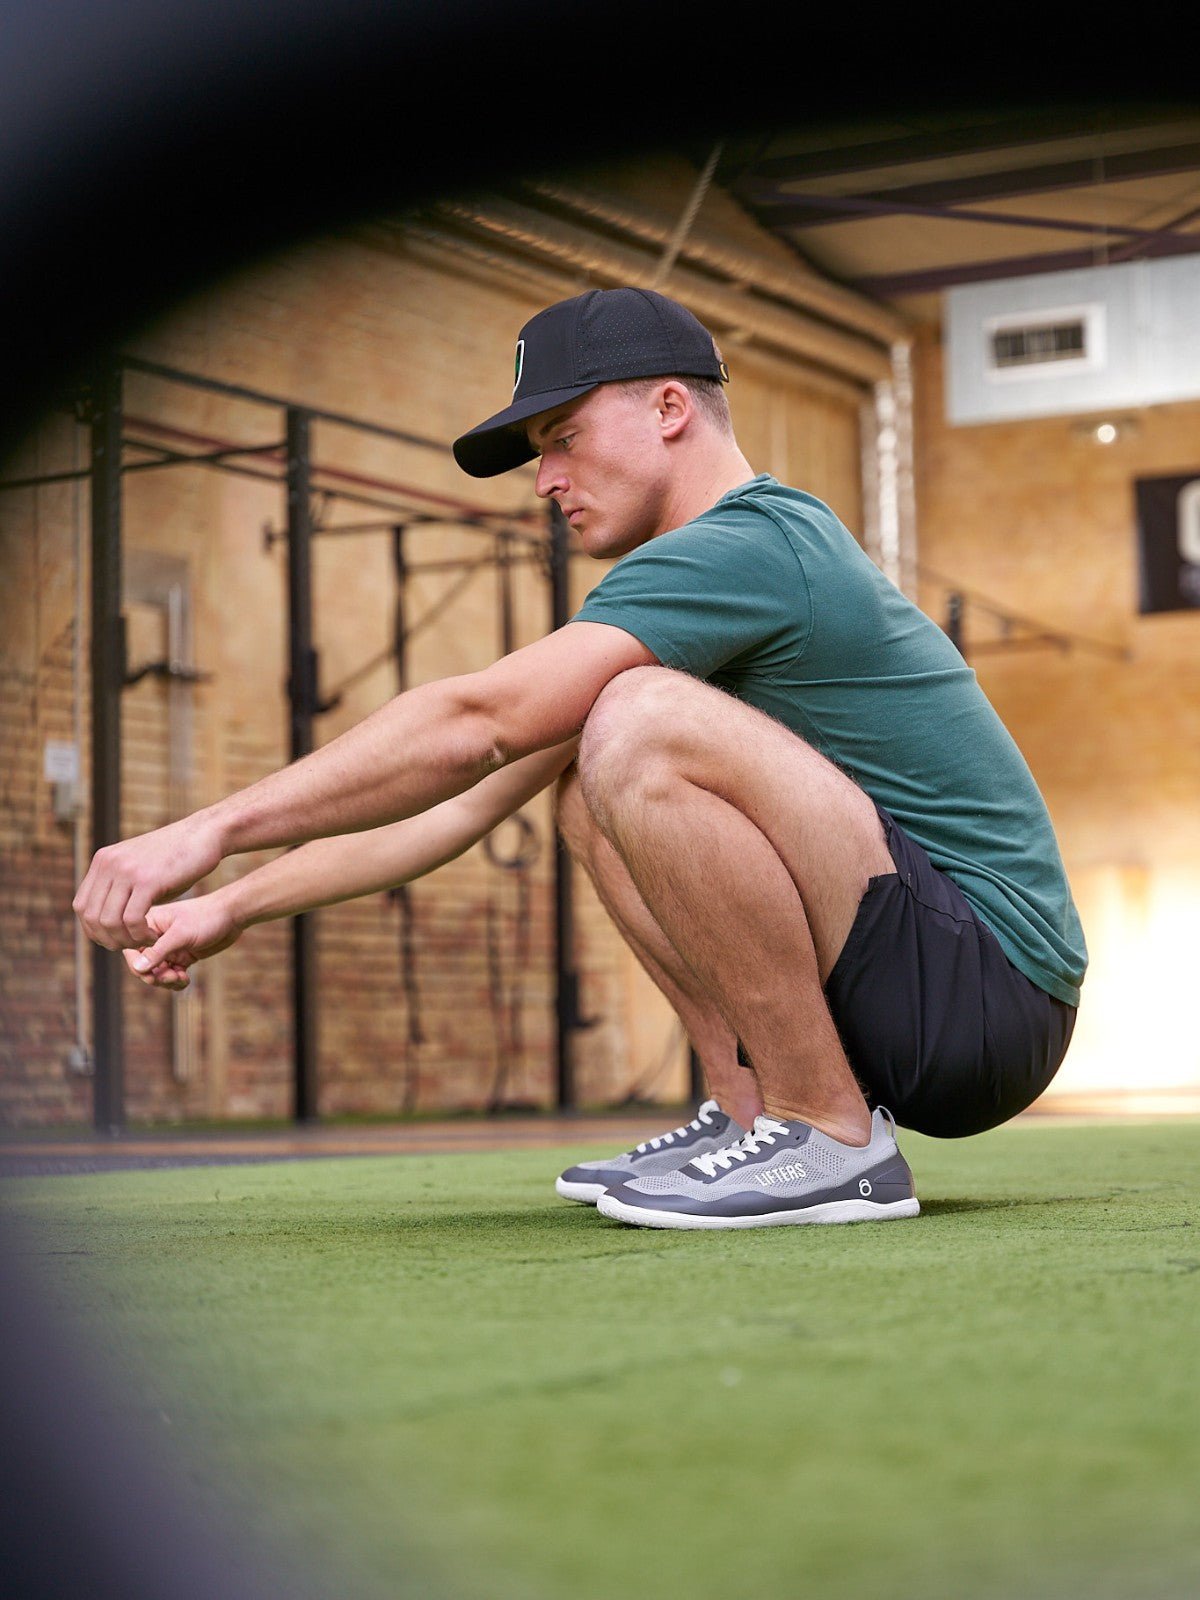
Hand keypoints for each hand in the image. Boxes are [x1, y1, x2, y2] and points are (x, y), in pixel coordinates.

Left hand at [74, 814, 224, 949]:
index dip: (94, 930)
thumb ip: (120, 886)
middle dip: (109, 939)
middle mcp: (109, 864)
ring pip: (110, 921)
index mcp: (103, 860)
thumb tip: (107, 915)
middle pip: (92, 917)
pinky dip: (141, 935)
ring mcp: (127, 871)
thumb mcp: (140, 868)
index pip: (82, 906)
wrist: (205, 834)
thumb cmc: (177, 857)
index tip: (117, 939)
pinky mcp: (148, 880)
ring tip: (146, 941)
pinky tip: (154, 935)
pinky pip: (132, 919)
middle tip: (133, 945)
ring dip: (127, 940)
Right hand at [122, 892, 243, 990]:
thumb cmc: (206, 918)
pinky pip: (171, 975)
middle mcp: (156, 936)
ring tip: (180, 979)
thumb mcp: (181, 934)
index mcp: (149, 923)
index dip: (138, 965)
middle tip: (170, 977)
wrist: (232, 916)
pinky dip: (176, 981)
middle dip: (154, 976)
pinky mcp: (181, 956)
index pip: (130, 949)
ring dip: (165, 981)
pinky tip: (186, 979)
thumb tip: (138, 969)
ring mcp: (169, 947)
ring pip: (157, 973)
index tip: (152, 973)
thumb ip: (159, 951)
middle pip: (143, 965)